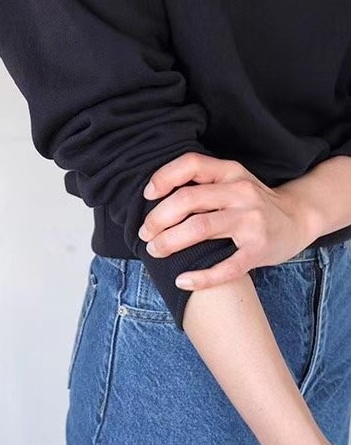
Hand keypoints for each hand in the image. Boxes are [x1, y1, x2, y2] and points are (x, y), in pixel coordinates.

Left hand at [137, 152, 317, 289]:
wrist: (298, 218)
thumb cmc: (252, 201)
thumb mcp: (231, 181)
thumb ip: (202, 183)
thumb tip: (153, 196)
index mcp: (230, 172)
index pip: (191, 164)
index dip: (163, 178)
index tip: (147, 196)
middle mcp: (241, 193)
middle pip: (188, 200)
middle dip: (158, 218)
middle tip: (145, 234)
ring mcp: (251, 221)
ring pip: (200, 228)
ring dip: (170, 242)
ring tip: (155, 251)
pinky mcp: (259, 250)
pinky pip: (225, 267)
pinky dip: (200, 277)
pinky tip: (182, 280)